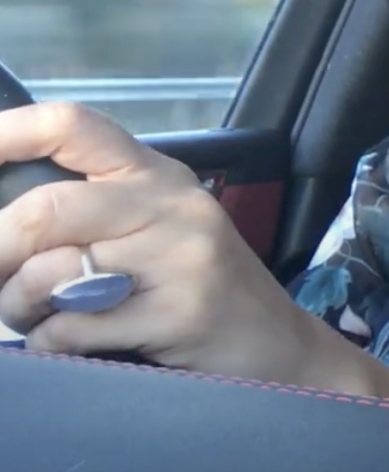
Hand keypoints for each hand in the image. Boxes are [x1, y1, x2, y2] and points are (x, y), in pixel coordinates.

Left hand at [0, 102, 320, 382]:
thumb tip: (3, 220)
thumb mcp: (155, 230)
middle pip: (47, 209)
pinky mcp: (181, 310)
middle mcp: (171, 202)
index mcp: (156, 174)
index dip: (8, 133)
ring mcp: (181, 255)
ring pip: (51, 273)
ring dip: (21, 308)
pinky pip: (74, 329)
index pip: (75, 126)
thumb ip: (92, 212)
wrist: (277, 344)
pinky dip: (54, 344)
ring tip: (42, 317)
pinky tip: (82, 344)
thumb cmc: (199, 285)